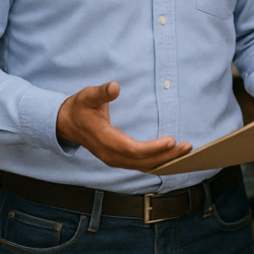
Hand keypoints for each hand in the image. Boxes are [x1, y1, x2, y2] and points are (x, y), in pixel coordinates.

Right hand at [56, 82, 191, 172]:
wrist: (66, 124)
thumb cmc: (80, 108)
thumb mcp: (88, 96)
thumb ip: (102, 92)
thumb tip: (114, 87)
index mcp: (104, 139)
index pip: (132, 149)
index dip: (153, 148)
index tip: (171, 140)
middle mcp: (110, 154)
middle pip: (142, 162)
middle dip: (166, 156)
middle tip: (187, 147)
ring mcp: (114, 159)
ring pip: (143, 166)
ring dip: (165, 161)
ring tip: (184, 151)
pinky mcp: (118, 159)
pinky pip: (141, 165)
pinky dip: (157, 162)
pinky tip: (171, 157)